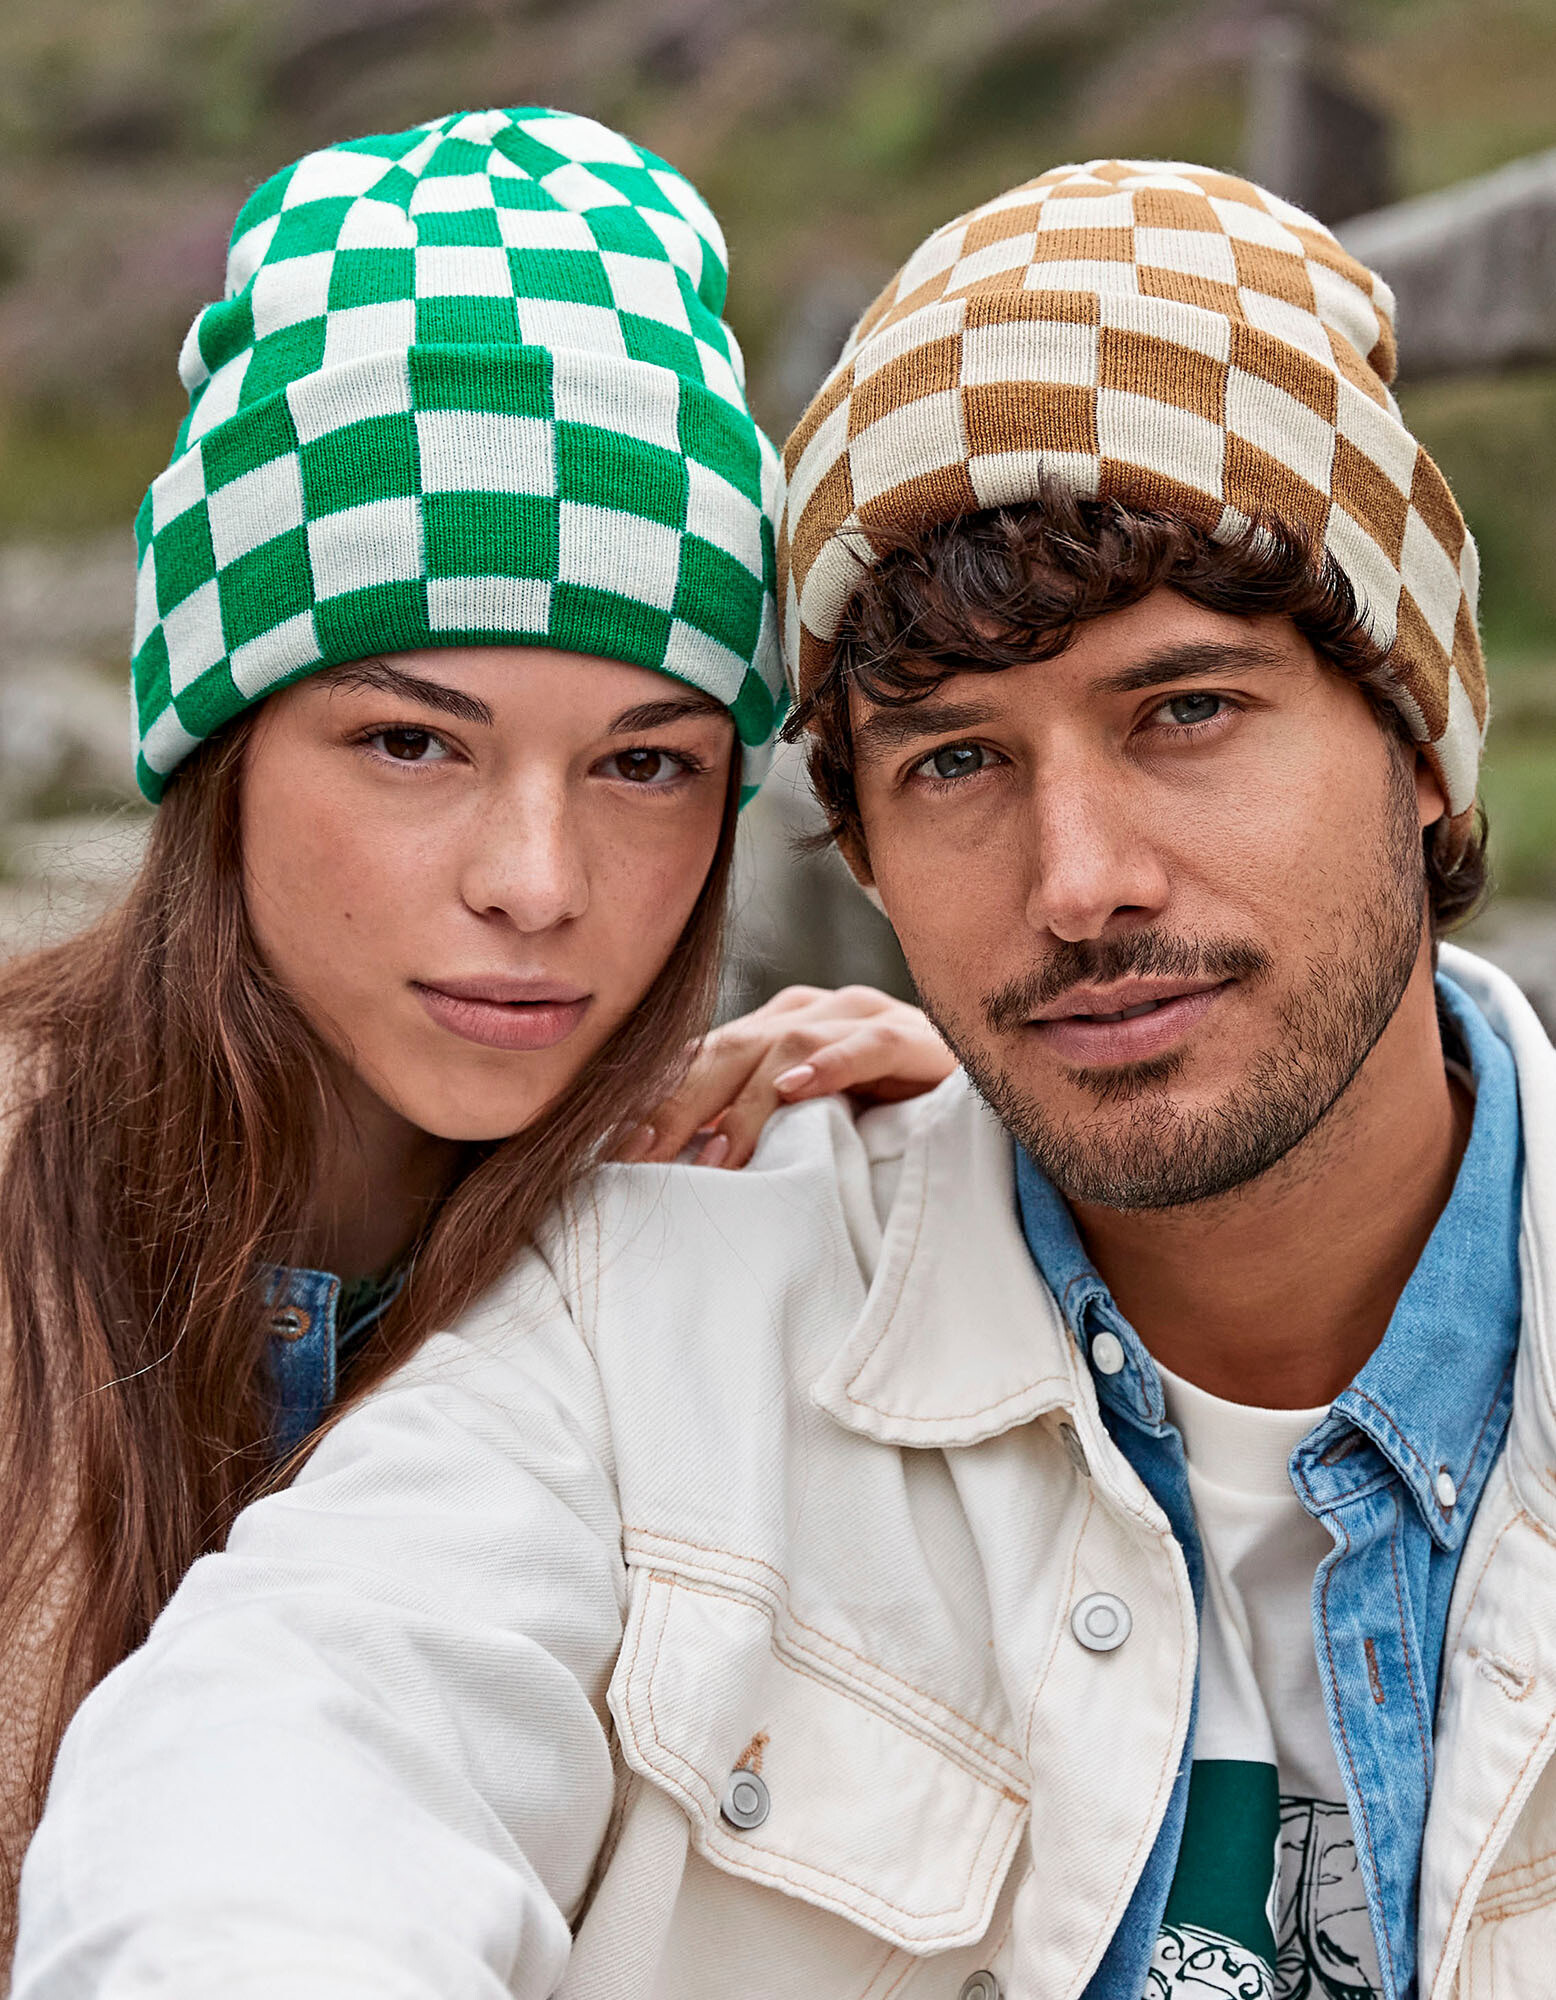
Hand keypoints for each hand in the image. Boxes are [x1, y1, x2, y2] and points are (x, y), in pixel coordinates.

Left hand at [620, 985, 955, 1169]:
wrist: (983, 1110)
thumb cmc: (889, 1123)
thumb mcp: (806, 1130)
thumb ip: (751, 1131)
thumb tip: (677, 1167)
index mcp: (780, 1029)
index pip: (704, 1055)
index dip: (656, 1100)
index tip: (615, 1152)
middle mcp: (816, 1011)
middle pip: (730, 1046)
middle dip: (679, 1101)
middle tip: (641, 1155)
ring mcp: (866, 1018)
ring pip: (787, 1043)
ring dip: (745, 1101)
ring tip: (717, 1154)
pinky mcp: (918, 1039)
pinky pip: (869, 1043)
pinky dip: (830, 1064)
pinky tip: (796, 1091)